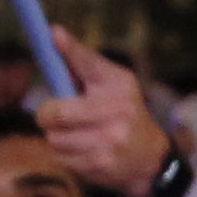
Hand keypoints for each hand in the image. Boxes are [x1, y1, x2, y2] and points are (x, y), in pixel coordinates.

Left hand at [25, 39, 174, 196]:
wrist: (150, 158)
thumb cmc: (122, 114)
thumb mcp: (112, 86)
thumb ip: (82, 67)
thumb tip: (53, 35)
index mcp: (117, 83)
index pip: (89, 63)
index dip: (70, 49)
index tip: (53, 34)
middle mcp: (117, 109)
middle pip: (56, 112)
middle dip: (47, 115)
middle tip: (51, 116)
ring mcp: (110, 138)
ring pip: (55, 138)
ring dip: (58, 138)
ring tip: (76, 136)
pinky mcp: (102, 163)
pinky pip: (63, 158)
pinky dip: (67, 156)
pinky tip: (85, 152)